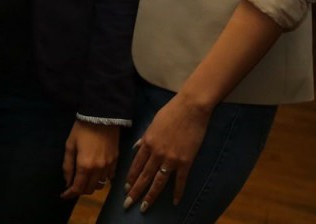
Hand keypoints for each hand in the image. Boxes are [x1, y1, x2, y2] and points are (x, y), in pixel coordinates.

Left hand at [62, 120, 118, 197]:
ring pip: (100, 185)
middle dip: (80, 190)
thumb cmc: (82, 129)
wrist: (102, 115)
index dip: (69, 194)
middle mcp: (98, 169)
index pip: (77, 188)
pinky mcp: (116, 160)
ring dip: (91, 185)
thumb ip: (67, 165)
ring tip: (85, 179)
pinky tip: (97, 173)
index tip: (63, 195)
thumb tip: (67, 181)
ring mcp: (109, 165)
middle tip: (73, 185)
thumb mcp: (70, 145)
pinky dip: (102, 179)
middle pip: (89, 189)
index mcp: (85, 165)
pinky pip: (109, 177)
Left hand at [123, 95, 210, 211]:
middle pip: (144, 176)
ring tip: (144, 208)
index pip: (136, 165)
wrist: (191, 107)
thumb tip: (136, 147)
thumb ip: (145, 137)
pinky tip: (174, 202)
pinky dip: (177, 192)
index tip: (125, 189)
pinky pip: (180, 180)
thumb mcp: (153, 122)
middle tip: (128, 205)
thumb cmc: (171, 111)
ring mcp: (171, 158)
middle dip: (135, 192)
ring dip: (150, 196)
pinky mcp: (185, 161)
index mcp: (148, 143)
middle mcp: (157, 153)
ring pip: (158, 182)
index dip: (130, 178)